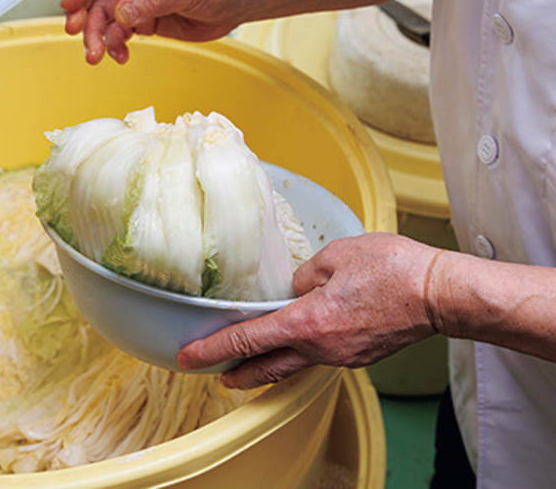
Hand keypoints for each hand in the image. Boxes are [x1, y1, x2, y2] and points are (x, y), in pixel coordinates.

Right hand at [61, 0, 248, 64]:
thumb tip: (122, 13)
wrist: (236, 4)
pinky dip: (115, 45)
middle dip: (84, 12)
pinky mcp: (141, 18)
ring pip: (103, 15)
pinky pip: (118, 32)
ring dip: (97, 35)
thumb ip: (151, 0)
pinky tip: (119, 54)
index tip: (72, 0)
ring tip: (97, 54)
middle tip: (79, 31)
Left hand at [176, 233, 442, 388]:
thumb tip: (295, 289)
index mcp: (307, 322)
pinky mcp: (356, 357)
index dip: (212, 349)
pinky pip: (315, 360)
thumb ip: (305, 275)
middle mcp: (319, 348)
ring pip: (290, 367)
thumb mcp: (337, 255)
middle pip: (264, 368)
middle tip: (211, 372)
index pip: (247, 340)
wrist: (440, 294)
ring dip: (264, 368)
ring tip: (244, 366)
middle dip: (234, 372)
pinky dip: (295, 358)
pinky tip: (292, 348)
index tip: (188, 357)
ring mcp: (339, 357)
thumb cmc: (393, 268)